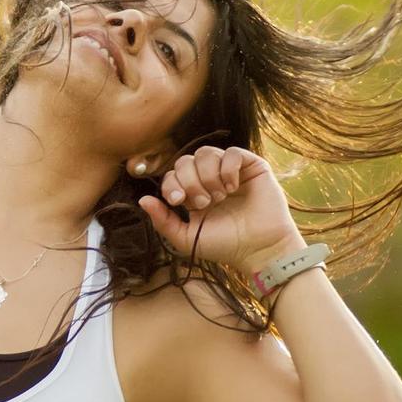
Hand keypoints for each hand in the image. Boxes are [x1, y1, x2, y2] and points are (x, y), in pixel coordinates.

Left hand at [136, 146, 303, 273]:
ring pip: (206, 153)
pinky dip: (227, 168)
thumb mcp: (187, 238)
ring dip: (208, 176)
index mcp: (194, 193)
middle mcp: (210, 179)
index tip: (179, 201)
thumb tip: (142, 200)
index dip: (171, 184)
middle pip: (186, 160)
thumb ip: (163, 221)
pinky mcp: (251, 166)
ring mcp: (230, 171)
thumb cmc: (226, 246)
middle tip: (203, 203)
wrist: (259, 249)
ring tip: (219, 196)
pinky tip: (232, 186)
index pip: (173, 174)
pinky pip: (232, 152)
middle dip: (190, 181)